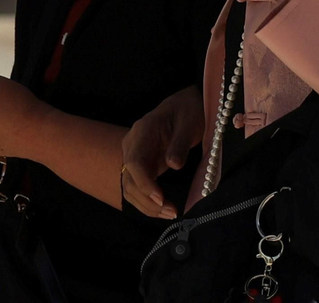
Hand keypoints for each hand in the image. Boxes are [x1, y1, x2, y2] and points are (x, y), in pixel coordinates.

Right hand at [121, 86, 201, 218]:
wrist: (184, 105)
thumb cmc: (188, 111)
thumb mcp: (189, 124)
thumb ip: (180, 144)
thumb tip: (174, 165)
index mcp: (142, 131)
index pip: (134, 162)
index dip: (144, 183)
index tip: (161, 198)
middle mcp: (132, 145)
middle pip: (129, 180)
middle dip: (147, 200)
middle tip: (171, 212)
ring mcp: (134, 156)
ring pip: (131, 188)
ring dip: (147, 206)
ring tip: (170, 213)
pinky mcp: (142, 166)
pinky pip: (139, 188)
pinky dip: (149, 202)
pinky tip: (164, 209)